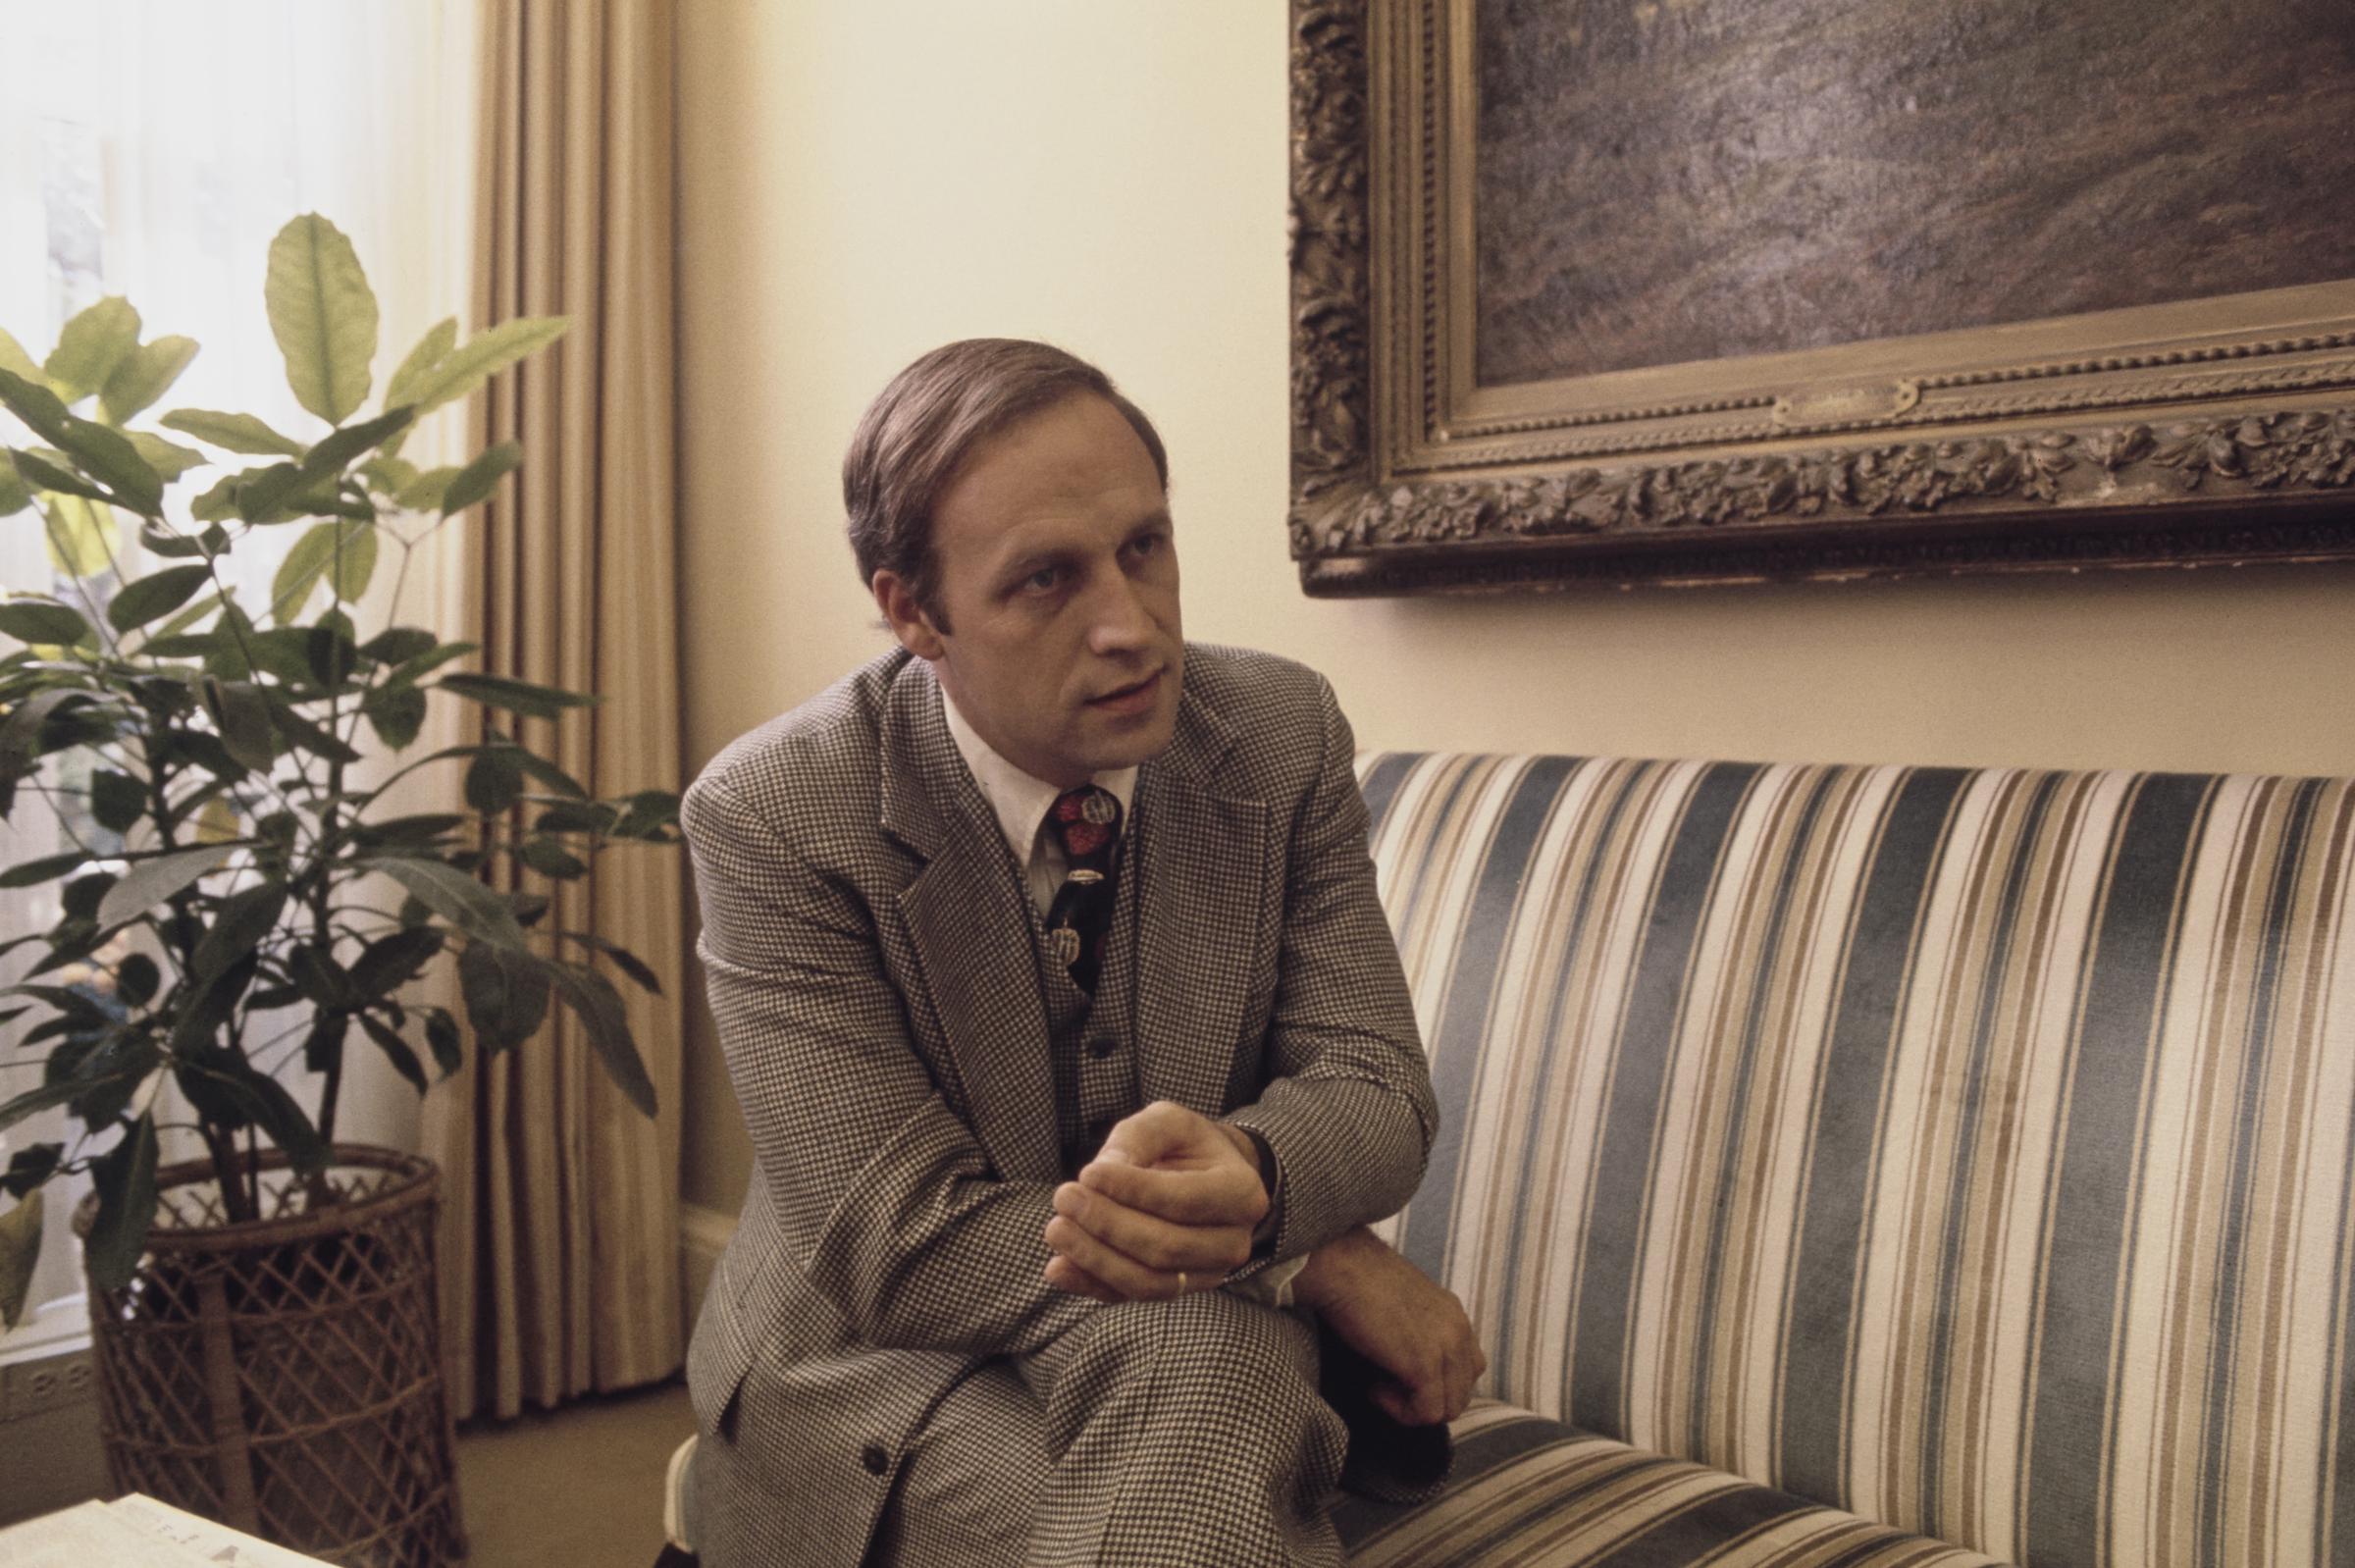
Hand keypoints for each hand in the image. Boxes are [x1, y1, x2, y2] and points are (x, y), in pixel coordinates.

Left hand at [1042, 1100, 1268, 1301]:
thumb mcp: (1169, 1122)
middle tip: (1063, 1197)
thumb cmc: (1185, 1146)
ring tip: (1056, 1230)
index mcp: (1242, 1192)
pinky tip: (1058, 1268)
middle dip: (1108, 1224)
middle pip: (1166, 1247)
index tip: (1087, 1173)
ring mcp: (1207, 1274)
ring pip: (1149, 1282)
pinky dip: (1092, 1285)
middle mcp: (1233, 1242)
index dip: (1133, 1190)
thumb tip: (1102, 1172)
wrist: (1201, 1178)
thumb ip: (1139, 1137)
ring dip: (1096, 1259)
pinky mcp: (1176, 1291)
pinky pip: (1132, 1297)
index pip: (1184, 1200)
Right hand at [1294, 1227, 1483, 1425]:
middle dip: (1425, 1399)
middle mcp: (1459, 1331)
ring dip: (1412, 1407)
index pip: (1469, 1368)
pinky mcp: (1425, 1365)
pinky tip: (1373, 1387)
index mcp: (1455, 1315)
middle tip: (1388, 1383)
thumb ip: (1420, 1331)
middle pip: (1461, 1393)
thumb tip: (1408, 1369)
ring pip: (1448, 1408)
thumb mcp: (1404, 1305)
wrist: (1342, 1267)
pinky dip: (1399, 1411)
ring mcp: (1446, 1349)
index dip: (1436, 1382)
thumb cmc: (1357, 1282)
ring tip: (1379, 1384)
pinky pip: (1426, 1413)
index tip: (1400, 1374)